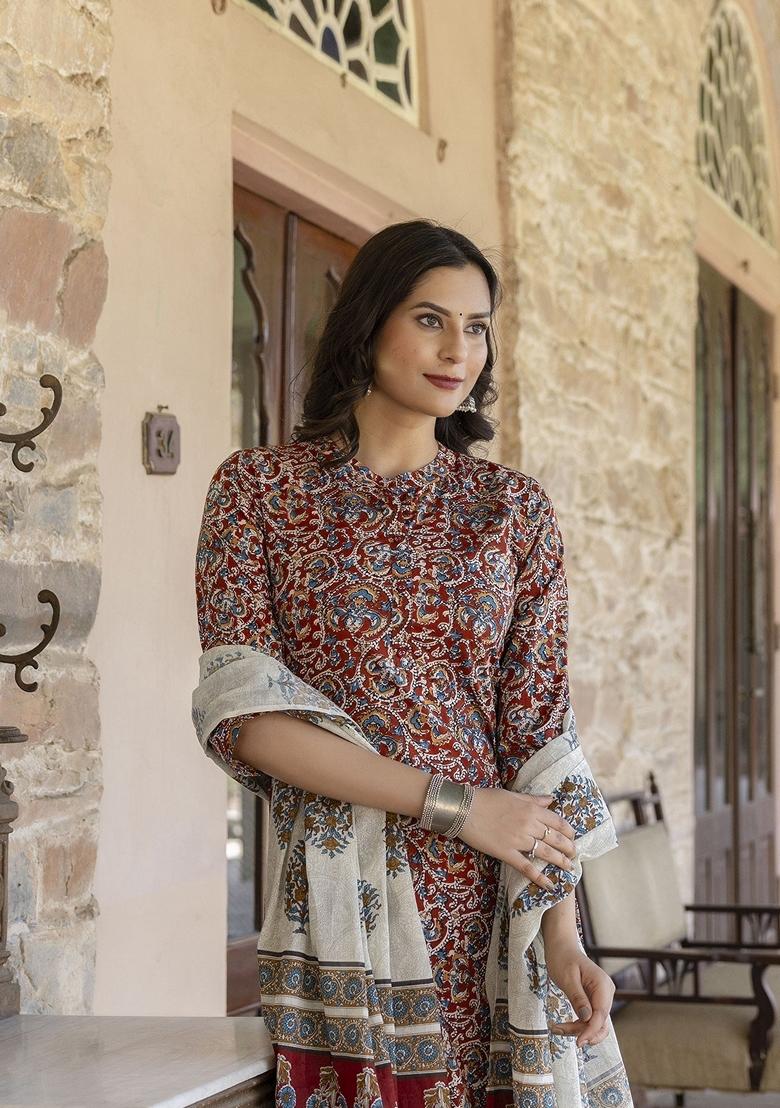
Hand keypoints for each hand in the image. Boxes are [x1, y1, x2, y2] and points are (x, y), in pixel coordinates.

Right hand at [458, 787, 575, 891]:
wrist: (464, 809)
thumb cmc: (486, 798)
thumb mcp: (512, 795)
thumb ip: (533, 799)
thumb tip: (551, 799)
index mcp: (531, 809)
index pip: (558, 822)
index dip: (568, 831)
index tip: (573, 837)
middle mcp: (529, 825)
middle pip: (556, 838)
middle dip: (568, 848)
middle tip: (574, 855)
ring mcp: (518, 840)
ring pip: (546, 853)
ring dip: (560, 861)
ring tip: (569, 868)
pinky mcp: (506, 853)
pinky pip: (526, 867)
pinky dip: (539, 877)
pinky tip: (549, 884)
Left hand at [545, 945, 614, 1046]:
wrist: (561, 946)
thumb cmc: (562, 958)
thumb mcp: (567, 978)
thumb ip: (578, 998)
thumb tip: (587, 1019)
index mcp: (602, 985)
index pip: (601, 1015)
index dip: (590, 1031)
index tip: (578, 1043)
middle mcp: (606, 993)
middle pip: (599, 1023)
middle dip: (581, 1031)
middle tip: (558, 1030)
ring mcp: (602, 998)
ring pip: (595, 1024)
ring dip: (578, 1030)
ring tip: (556, 1028)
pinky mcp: (594, 1001)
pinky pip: (590, 1019)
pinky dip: (578, 1025)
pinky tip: (562, 1026)